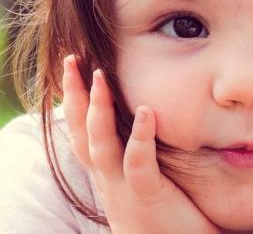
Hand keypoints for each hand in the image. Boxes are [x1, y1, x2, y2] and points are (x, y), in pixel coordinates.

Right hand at [62, 55, 219, 233]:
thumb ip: (137, 148)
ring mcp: (124, 186)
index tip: (74, 67)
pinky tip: (148, 111)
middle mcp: (108, 176)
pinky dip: (141, 137)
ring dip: (98, 111)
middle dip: (74, 95)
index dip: (74, 99)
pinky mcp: (147, 195)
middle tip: (72, 59)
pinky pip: (139, 163)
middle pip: (82, 131)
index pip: (82, 129)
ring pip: (101, 145)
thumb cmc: (162, 210)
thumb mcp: (142, 176)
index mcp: (107, 169)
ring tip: (99, 77)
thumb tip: (144, 112)